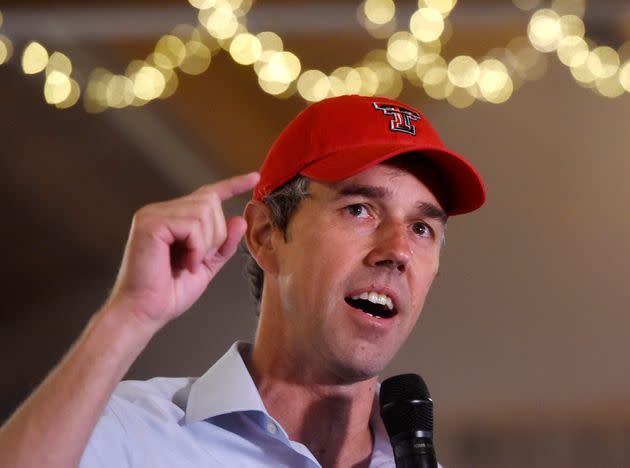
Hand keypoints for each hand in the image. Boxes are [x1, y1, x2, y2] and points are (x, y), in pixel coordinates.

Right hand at [105, 171, 259, 331]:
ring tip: (188, 262)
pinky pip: (192, 225)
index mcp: (173, 218)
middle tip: (198, 260)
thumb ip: (223, 244)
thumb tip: (240, 219)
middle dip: (216, 235)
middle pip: (210, 202)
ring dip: (206, 243)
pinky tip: (183, 263)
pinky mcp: (150, 223)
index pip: (207, 194)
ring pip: (204, 211)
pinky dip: (196, 247)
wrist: (145, 312)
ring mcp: (153, 214)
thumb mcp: (206, 266)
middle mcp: (161, 210)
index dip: (232, 185)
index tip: (255, 177)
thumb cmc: (169, 293)